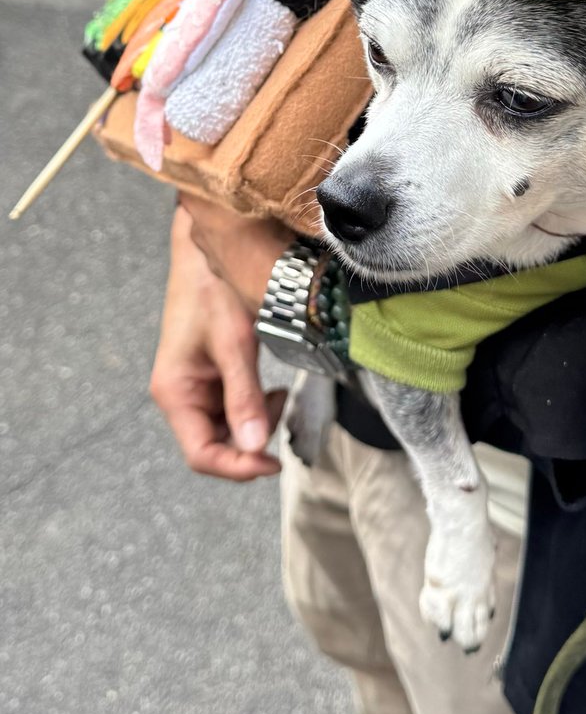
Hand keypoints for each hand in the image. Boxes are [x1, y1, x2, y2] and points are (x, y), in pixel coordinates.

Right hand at [150, 205, 285, 481]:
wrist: (208, 247)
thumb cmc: (215, 288)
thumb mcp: (236, 344)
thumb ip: (245, 397)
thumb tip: (256, 447)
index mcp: (175, 392)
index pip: (202, 455)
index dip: (238, 467)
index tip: (274, 461)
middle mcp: (180, 393)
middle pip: (214, 445)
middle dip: (250, 442)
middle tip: (282, 412)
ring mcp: (195, 384)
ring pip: (226, 427)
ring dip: (255, 423)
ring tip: (279, 395)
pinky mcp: (210, 372)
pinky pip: (232, 405)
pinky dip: (255, 405)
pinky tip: (272, 388)